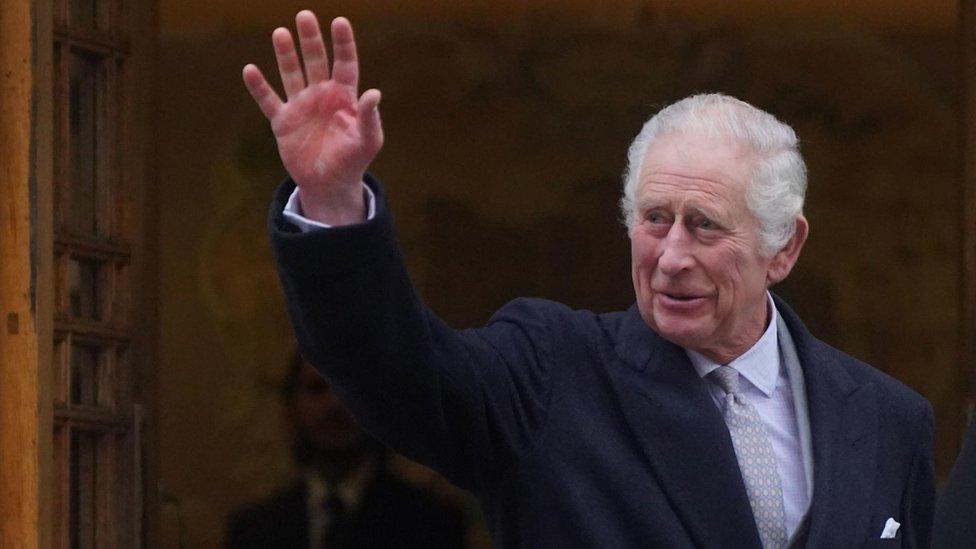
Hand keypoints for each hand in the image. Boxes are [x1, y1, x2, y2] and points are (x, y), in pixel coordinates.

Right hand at [243, 12, 382, 224]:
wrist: (329, 184)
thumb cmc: (353, 161)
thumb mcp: (368, 141)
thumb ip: (370, 117)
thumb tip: (374, 93)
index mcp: (345, 96)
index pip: (345, 63)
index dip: (343, 43)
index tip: (339, 21)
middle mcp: (321, 95)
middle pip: (316, 61)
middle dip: (310, 40)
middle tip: (304, 16)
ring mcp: (301, 106)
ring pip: (291, 74)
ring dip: (286, 55)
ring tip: (280, 33)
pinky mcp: (283, 122)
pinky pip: (269, 101)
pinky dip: (259, 87)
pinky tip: (250, 70)